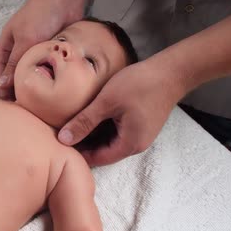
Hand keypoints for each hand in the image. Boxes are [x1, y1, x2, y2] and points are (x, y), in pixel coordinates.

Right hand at [0, 0, 84, 98]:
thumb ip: (14, 64)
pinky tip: (52, 89)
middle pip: (17, 74)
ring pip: (34, 73)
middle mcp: (20, 50)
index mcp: (8, 46)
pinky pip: (48, 68)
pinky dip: (49, 77)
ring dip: (36, 84)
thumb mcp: (23, 42)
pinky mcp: (51, 51)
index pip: (2, 72)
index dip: (4, 88)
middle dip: (20, 89)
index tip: (9, 103)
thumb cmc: (39, 15)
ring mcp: (36, 51)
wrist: (64, 0)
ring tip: (38, 102)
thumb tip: (2, 85)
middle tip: (24, 107)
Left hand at [57, 59, 184, 165]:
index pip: (96, 159)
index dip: (77, 153)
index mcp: (129, 145)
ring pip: (108, 143)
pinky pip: (116, 133)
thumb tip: (63, 139)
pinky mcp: (140, 126)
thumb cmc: (140, 84)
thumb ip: (84, 121)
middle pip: (102, 153)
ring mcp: (139, 136)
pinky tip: (89, 118)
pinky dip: (102, 129)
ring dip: (91, 136)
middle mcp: (135, 146)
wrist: (172, 71)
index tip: (58, 145)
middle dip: (82, 145)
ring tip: (71, 126)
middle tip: (60, 135)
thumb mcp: (106, 102)